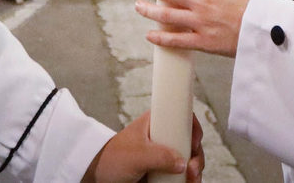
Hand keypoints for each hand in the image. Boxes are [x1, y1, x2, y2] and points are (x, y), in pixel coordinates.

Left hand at [82, 111, 202, 182]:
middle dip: (196, 156)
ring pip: (187, 161)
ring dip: (194, 171)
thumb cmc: (112, 159)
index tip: (195, 141)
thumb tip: (183, 163)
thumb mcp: (137, 155)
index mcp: (156, 123)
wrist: (97, 177)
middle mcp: (163, 138)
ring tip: (191, 182)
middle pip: (190, 143)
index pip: (181, 116)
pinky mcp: (162, 173)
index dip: (192, 126)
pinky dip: (187, 180)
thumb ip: (161, 157)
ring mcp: (163, 156)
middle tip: (192, 170)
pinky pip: (180, 176)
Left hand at [137, 0, 257, 57]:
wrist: (268, 28)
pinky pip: (175, 40)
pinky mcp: (203, 41)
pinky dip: (159, 37)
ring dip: (146, 9)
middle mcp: (200, 0)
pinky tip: (150, 34)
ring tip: (139, 5)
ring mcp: (199, 21)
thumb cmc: (252, 2)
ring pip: (163, 14)